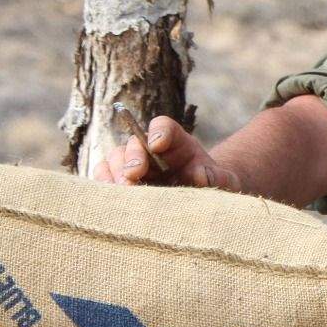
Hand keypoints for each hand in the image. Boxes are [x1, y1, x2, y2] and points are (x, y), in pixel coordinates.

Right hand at [92, 115, 242, 191]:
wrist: (200, 200)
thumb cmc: (213, 186)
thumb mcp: (224, 181)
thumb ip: (217, 177)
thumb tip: (198, 175)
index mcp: (178, 143)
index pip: (164, 127)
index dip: (159, 132)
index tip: (158, 145)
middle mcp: (151, 150)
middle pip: (134, 143)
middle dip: (133, 157)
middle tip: (135, 174)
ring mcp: (133, 165)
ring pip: (114, 159)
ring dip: (115, 173)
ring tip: (125, 190)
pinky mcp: (119, 182)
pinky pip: (102, 178)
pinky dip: (103, 185)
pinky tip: (112, 198)